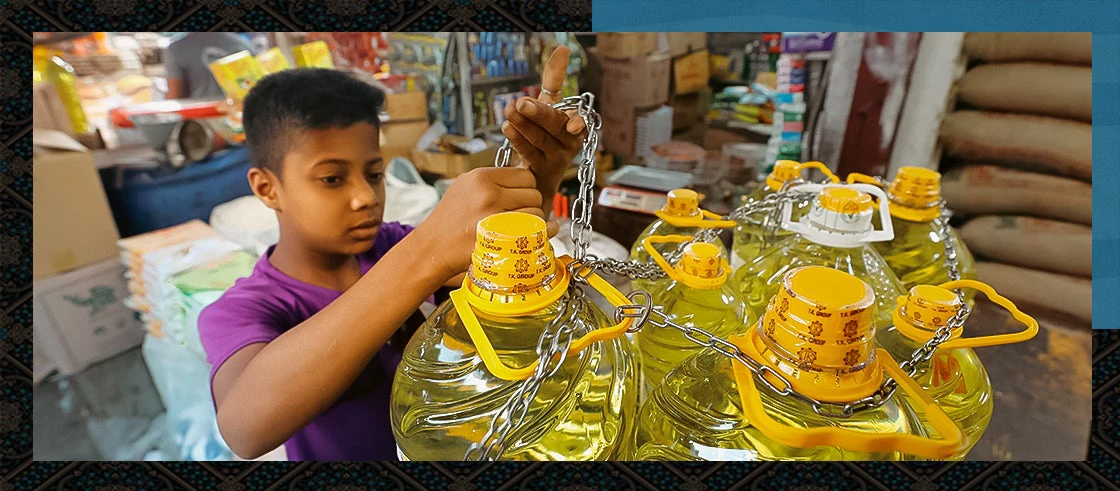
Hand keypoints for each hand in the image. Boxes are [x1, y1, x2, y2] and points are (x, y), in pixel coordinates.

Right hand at [413, 167, 556, 281]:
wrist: (432, 248)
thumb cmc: (449, 220)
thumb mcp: (465, 188)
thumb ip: (493, 180)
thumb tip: (525, 177)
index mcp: (481, 176)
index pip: (526, 175)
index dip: (525, 188)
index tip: (517, 199)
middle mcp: (488, 193)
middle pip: (534, 194)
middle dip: (530, 205)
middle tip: (516, 215)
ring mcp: (493, 215)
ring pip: (536, 213)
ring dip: (532, 222)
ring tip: (514, 227)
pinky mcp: (498, 238)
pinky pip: (532, 232)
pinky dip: (532, 236)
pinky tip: (521, 237)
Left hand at [501, 46, 586, 212]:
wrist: (540, 173)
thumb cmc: (547, 131)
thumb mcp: (551, 104)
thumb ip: (555, 78)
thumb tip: (561, 48)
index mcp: (576, 126)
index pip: (578, 121)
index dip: (576, 122)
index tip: (572, 124)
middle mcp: (569, 144)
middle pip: (555, 129)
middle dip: (539, 115)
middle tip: (521, 103)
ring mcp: (555, 160)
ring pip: (540, 141)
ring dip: (523, 125)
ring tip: (508, 110)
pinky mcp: (539, 172)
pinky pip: (528, 154)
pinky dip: (517, 139)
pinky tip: (506, 126)